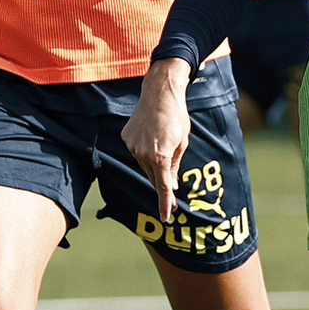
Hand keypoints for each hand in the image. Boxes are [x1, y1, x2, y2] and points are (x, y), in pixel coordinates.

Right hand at [123, 58, 193, 218]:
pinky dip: (145, 152)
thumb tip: (170, 185)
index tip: (166, 216)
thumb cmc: (176, 117)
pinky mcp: (126, 137)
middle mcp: (142, 153)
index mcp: (160, 156)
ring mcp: (132, 146)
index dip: (164, 203)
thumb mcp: (182, 143)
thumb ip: (175, 166)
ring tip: (165, 147)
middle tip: (172, 201)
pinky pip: (137, 152)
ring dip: (154, 165)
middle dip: (162, 187)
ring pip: (144, 165)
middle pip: (153, 177)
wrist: (160, 93)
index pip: (162, 186)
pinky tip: (153, 138)